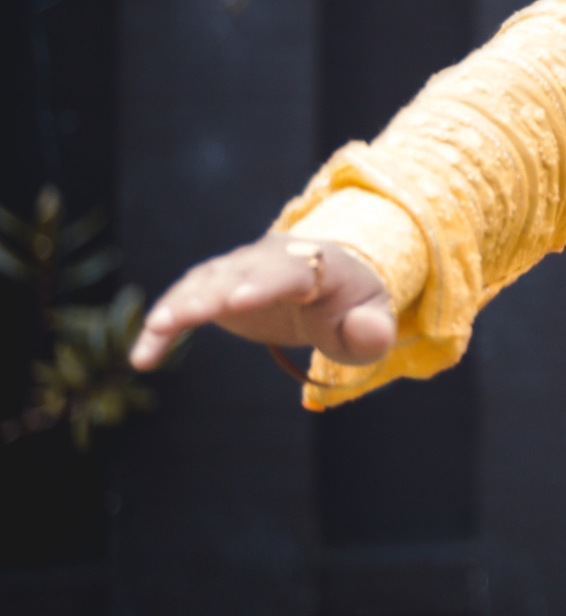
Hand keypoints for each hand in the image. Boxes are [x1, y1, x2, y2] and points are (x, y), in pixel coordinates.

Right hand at [128, 235, 394, 372]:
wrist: (329, 287)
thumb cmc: (353, 309)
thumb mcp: (372, 322)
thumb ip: (372, 331)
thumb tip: (366, 332)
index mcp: (318, 264)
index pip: (292, 270)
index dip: (266, 283)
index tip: (240, 300)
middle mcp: (273, 258)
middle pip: (242, 271)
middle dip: (219, 290)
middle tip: (194, 311)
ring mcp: (240, 269)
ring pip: (206, 281)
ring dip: (182, 303)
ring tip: (158, 330)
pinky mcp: (215, 287)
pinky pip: (184, 302)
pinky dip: (163, 325)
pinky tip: (143, 357)